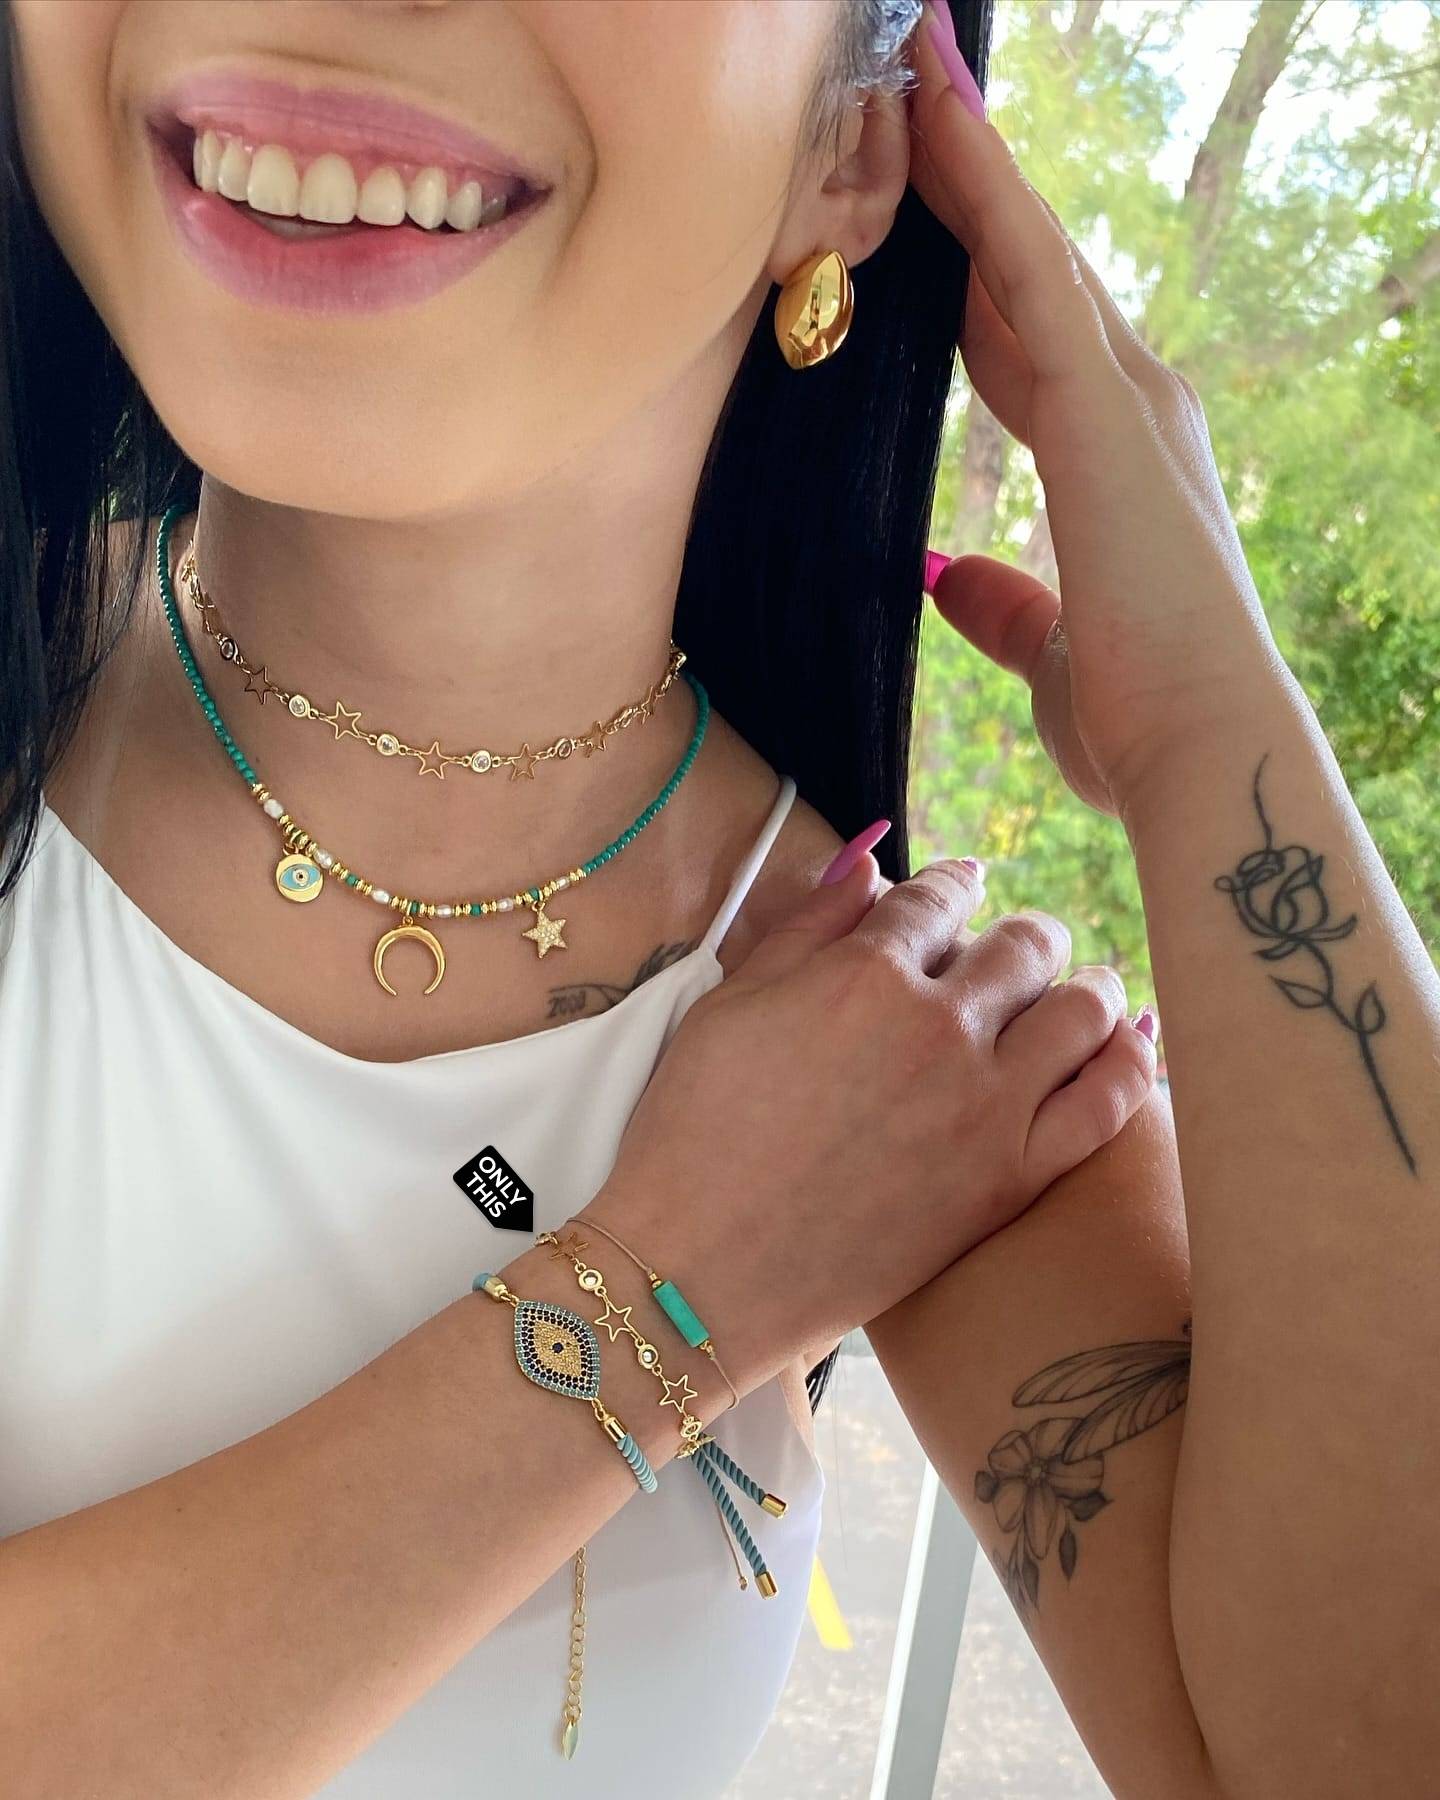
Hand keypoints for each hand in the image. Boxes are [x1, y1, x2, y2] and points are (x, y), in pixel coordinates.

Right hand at [579, 852, 1156, 1397]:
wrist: (701, 1267)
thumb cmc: (692, 1133)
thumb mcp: (730, 1005)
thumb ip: (805, 927)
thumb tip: (864, 863)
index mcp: (865, 972)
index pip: (940, 896)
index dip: (952, 884)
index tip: (960, 886)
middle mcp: (939, 1025)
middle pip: (1023, 944)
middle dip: (1022, 934)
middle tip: (1018, 949)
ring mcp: (985, 1104)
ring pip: (1083, 1008)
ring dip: (1088, 983)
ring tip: (1084, 987)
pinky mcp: (1010, 1179)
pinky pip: (1107, 1104)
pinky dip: (1129, 1063)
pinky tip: (1128, 1046)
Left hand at [910, 1, 1295, 816]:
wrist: (1203, 750)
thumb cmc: (1138, 718)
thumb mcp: (1048, 650)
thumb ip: (1005, 603)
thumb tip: (948, 575)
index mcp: (1115, 459)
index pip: (1025, 336)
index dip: (972, 263)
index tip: (921, 201)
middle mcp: (1132, 405)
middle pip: (1028, 268)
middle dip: (970, 181)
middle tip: (912, 88)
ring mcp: (1127, 398)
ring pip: (1028, 246)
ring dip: (970, 156)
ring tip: (914, 64)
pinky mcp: (1105, 410)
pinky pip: (1028, 273)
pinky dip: (983, 193)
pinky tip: (936, 120)